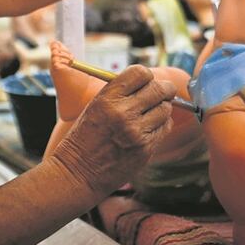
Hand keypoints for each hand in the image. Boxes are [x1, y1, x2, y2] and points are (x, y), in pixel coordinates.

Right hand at [49, 65, 175, 197]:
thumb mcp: (95, 107)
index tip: (147, 81)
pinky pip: (165, 128)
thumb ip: (119, 93)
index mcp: (108, 99)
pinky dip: (162, 124)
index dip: (147, 76)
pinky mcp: (145, 148)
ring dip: (162, 108)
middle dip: (165, 89)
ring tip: (152, 112)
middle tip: (165, 91)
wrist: (78, 172)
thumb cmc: (84, 138)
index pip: (140, 73)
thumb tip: (146, 82)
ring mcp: (136, 132)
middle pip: (159, 89)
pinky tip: (150, 127)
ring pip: (165, 109)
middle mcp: (124, 113)